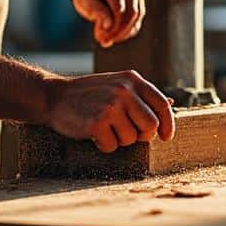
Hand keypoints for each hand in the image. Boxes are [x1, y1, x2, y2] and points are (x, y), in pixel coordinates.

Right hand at [45, 70, 174, 152]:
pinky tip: (94, 133)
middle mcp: (124, 91)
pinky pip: (112, 146)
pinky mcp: (97, 122)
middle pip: (150, 126)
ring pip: (131, 139)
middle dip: (141, 136)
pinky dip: (104, 145)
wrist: (54, 96)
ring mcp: (111, 106)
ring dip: (119, 140)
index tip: (165, 136)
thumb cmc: (90, 94)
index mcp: (132, 79)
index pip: (162, 105)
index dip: (167, 124)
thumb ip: (140, 95)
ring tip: (105, 128)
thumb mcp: (117, 84)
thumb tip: (170, 105)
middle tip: (126, 133)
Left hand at [69, 0, 144, 47]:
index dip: (113, 25)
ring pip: (137, 17)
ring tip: (106, 40)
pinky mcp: (137, 1)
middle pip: (132, 12)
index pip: (120, 6)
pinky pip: (137, 19)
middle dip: (119, 31)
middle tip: (103, 41)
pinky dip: (127, 31)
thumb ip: (95, 10)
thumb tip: (108, 25)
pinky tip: (114, 36)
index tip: (100, 37)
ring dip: (123, 33)